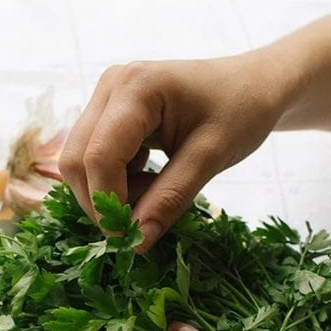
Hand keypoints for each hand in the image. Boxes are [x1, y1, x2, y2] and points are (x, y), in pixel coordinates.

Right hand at [59, 55, 281, 250]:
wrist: (253, 85)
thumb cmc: (241, 111)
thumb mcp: (211, 158)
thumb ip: (171, 199)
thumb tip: (136, 244)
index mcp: (136, 88)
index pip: (99, 157)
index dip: (108, 204)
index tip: (131, 240)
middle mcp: (111, 86)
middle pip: (77, 160)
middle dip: (103, 201)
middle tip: (143, 221)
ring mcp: (105, 97)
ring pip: (80, 163)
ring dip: (111, 192)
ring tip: (155, 192)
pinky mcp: (108, 112)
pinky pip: (94, 158)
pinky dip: (117, 181)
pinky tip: (150, 179)